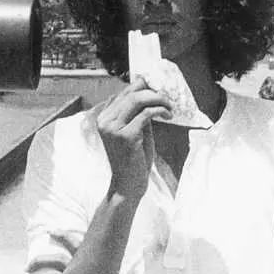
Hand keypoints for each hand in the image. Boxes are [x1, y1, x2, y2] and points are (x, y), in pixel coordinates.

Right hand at [96, 77, 169, 200]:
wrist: (127, 186)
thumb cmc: (133, 160)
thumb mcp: (135, 131)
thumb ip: (138, 113)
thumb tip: (150, 92)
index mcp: (104, 118)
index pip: (124, 93)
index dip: (143, 87)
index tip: (159, 90)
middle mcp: (105, 121)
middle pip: (131, 94)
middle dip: (153, 92)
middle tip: (168, 98)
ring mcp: (113, 128)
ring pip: (137, 100)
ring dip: (158, 99)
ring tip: (169, 106)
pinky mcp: (125, 136)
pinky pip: (146, 114)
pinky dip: (160, 110)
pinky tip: (168, 115)